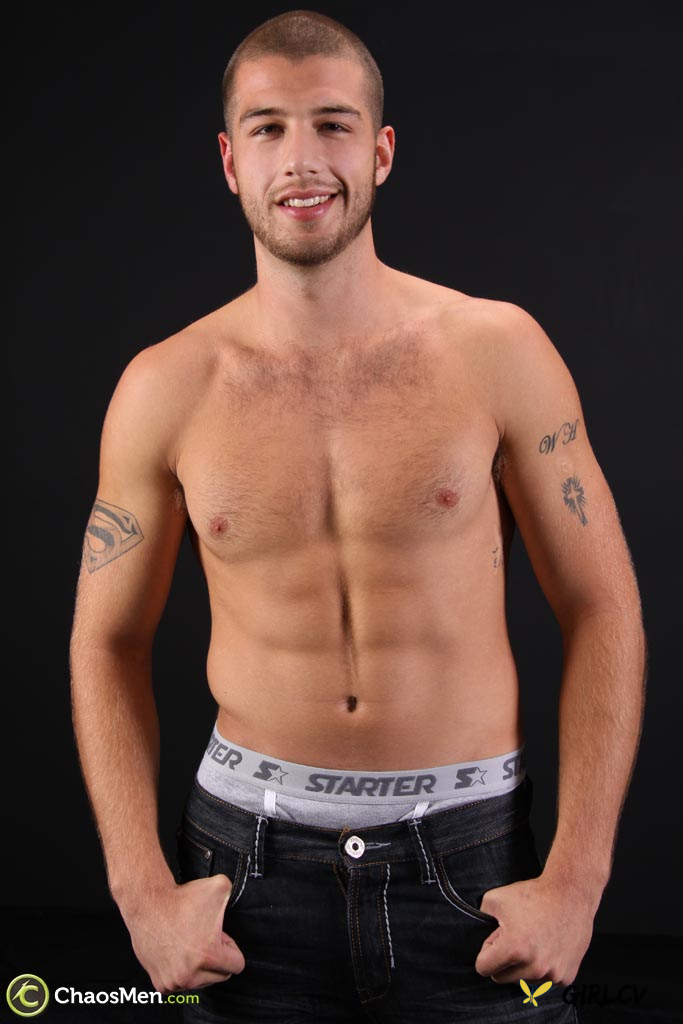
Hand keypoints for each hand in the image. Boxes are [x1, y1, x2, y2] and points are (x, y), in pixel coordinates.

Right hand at [118, 875, 245, 994]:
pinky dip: (181, 971)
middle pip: (220, 976)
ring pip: (200, 981)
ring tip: (188, 942)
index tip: (217, 935)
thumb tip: (240, 894)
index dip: (230, 946)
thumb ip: (235, 893)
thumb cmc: (182, 897)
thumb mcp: (219, 887)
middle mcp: (191, 974)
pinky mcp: (161, 983)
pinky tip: (176, 952)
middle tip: (202, 937)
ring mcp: (175, 981)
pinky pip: (181, 984)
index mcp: (208, 956)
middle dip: (215, 958)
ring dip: (198, 966)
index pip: (237, 965)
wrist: (148, 903)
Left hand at [474, 874, 594, 986]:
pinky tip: (548, 946)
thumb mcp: (495, 898)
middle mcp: (534, 967)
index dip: (487, 950)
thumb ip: (479, 918)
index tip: (497, 937)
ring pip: (524, 980)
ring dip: (523, 965)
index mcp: (514, 949)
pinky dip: (543, 968)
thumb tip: (473, 933)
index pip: (483, 968)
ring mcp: (552, 974)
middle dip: (504, 960)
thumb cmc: (533, 894)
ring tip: (533, 939)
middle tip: (516, 936)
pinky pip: (544, 980)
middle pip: (502, 978)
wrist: (571, 893)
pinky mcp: (566, 976)